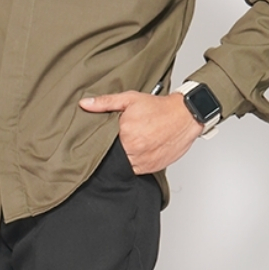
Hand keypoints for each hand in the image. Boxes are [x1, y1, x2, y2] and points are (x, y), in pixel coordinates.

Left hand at [79, 91, 203, 173]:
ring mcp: (143, 161)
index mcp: (125, 133)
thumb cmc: (158, 107)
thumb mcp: (130, 99)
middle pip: (112, 155)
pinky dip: (133, 163)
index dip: (99, 140)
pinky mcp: (151, 168)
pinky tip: (135, 152)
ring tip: (127, 145)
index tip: (99, 137)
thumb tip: (84, 104)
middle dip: (111, 149)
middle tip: (116, 140)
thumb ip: (105, 102)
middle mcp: (133, 150)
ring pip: (123, 165)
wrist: (184, 116)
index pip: (102, 143)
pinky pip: (135, 170)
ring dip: (122, 158)